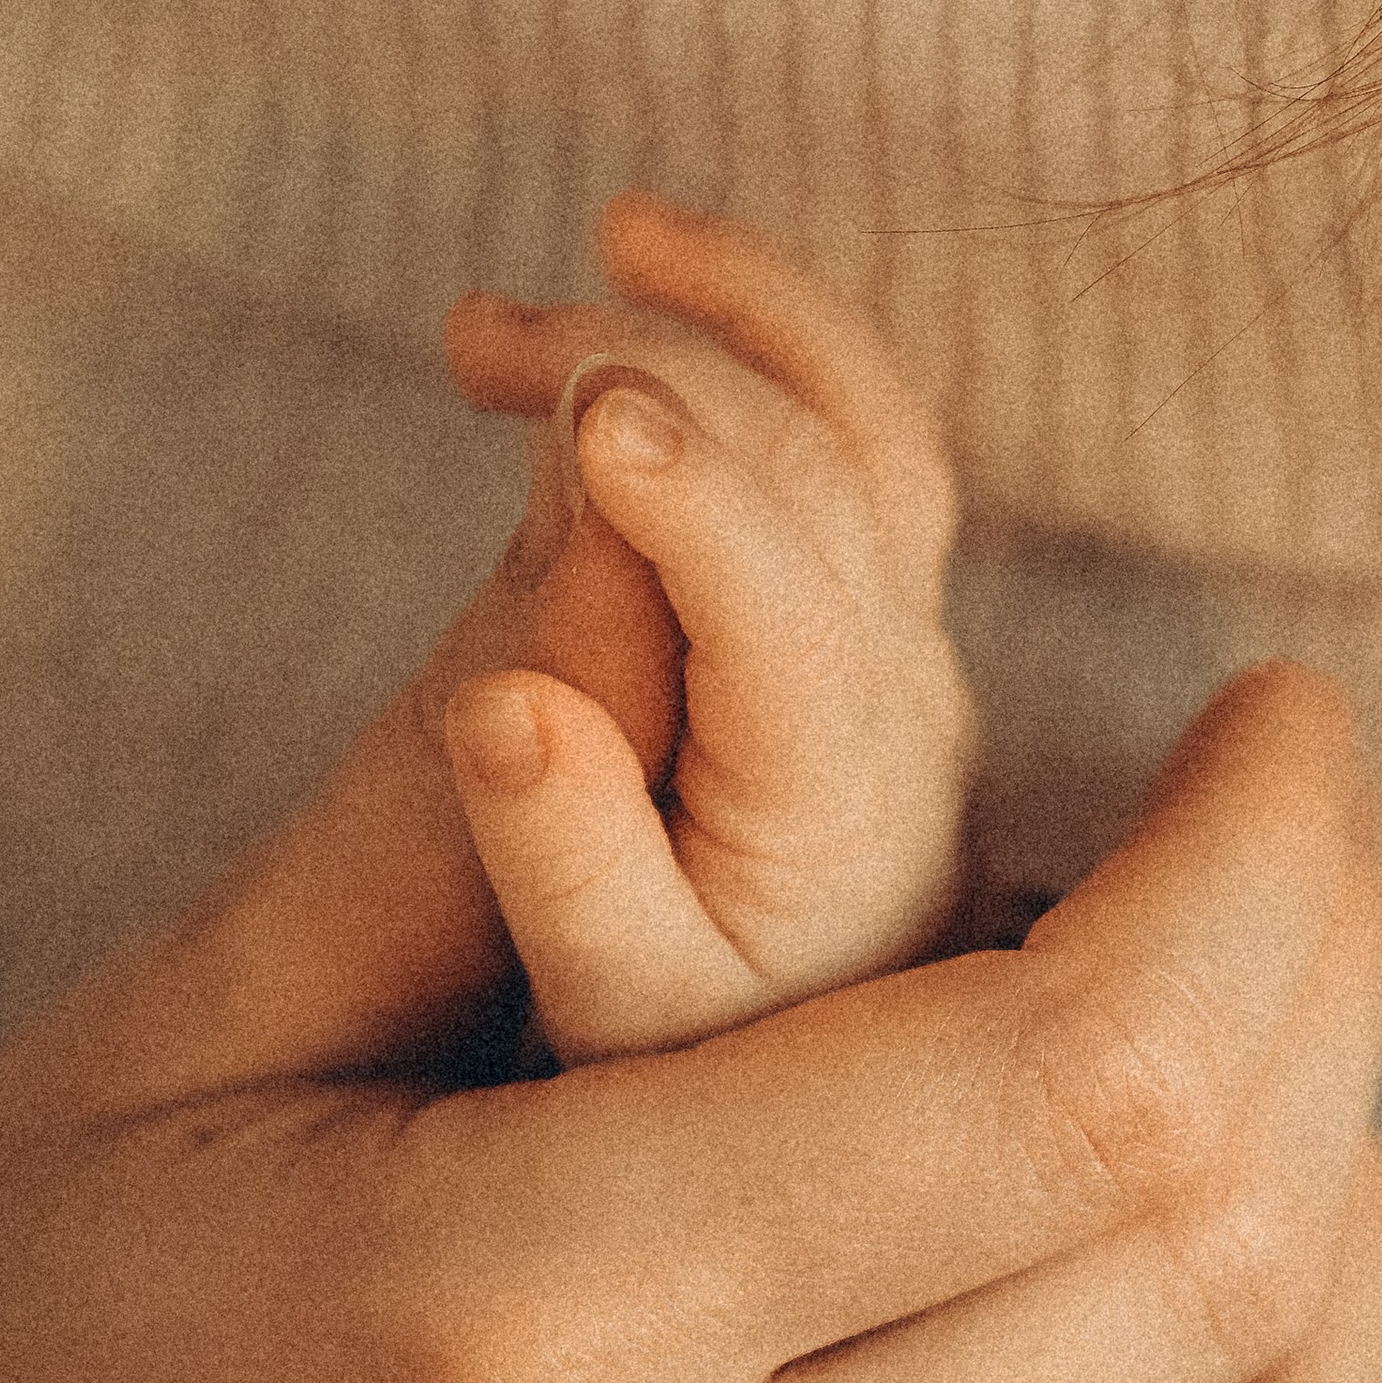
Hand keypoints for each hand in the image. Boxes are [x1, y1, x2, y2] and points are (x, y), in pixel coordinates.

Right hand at [0, 596, 1381, 1382]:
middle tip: (1294, 871)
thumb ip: (491, 780)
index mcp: (512, 1334)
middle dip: (1336, 1009)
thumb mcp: (175, 1026)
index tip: (1277, 733)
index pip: (1087, 1078)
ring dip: (1367, 1300)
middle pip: (1227, 1287)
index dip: (1269, 864)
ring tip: (1287, 1125)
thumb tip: (735, 511)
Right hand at [442, 195, 973, 1056]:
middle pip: (816, 475)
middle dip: (657, 370)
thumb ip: (566, 869)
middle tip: (478, 338)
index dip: (699, 503)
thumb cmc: (692, 1070)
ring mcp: (904, 646)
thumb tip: (501, 711)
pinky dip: (759, 334)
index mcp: (837, 809)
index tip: (583, 408)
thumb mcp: (608, 1012)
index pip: (785, 615)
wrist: (828, 1124)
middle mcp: (903, 706)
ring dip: (728, 313)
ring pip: (861, 425)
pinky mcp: (877, 616)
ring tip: (576, 258)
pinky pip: (854, 430)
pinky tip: (637, 275)